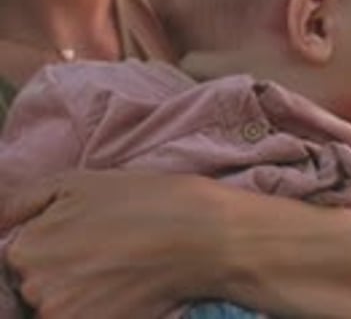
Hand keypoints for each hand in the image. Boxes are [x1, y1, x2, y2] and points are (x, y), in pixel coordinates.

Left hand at [5, 170, 229, 318]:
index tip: (76, 241)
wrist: (195, 234)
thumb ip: (20, 203)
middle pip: (31, 290)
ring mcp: (61, 317)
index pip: (14, 262)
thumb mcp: (74, 182)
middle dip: (57, 273)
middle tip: (97, 252)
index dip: (45, 249)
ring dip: (74, 293)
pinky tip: (116, 288)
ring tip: (109, 270)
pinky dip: (92, 309)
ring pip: (53, 308)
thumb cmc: (137, 201)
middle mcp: (35, 290)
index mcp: (26, 250)